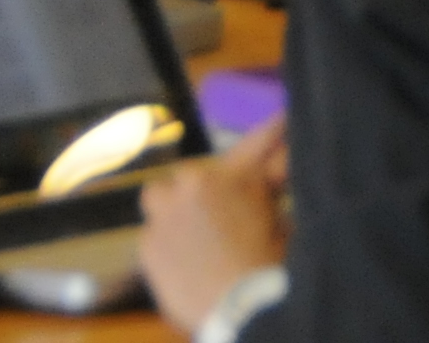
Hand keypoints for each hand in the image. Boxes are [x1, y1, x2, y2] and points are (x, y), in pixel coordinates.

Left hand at [140, 118, 287, 332]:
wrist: (237, 309)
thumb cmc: (268, 264)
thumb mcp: (282, 219)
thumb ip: (275, 185)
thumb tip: (280, 161)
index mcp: (233, 176)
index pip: (257, 142)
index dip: (272, 131)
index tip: (282, 120)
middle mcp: (193, 186)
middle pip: (192, 174)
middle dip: (205, 188)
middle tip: (221, 212)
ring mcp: (164, 216)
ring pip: (159, 196)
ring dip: (173, 206)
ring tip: (189, 230)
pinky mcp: (146, 246)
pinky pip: (152, 232)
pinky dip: (166, 240)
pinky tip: (181, 260)